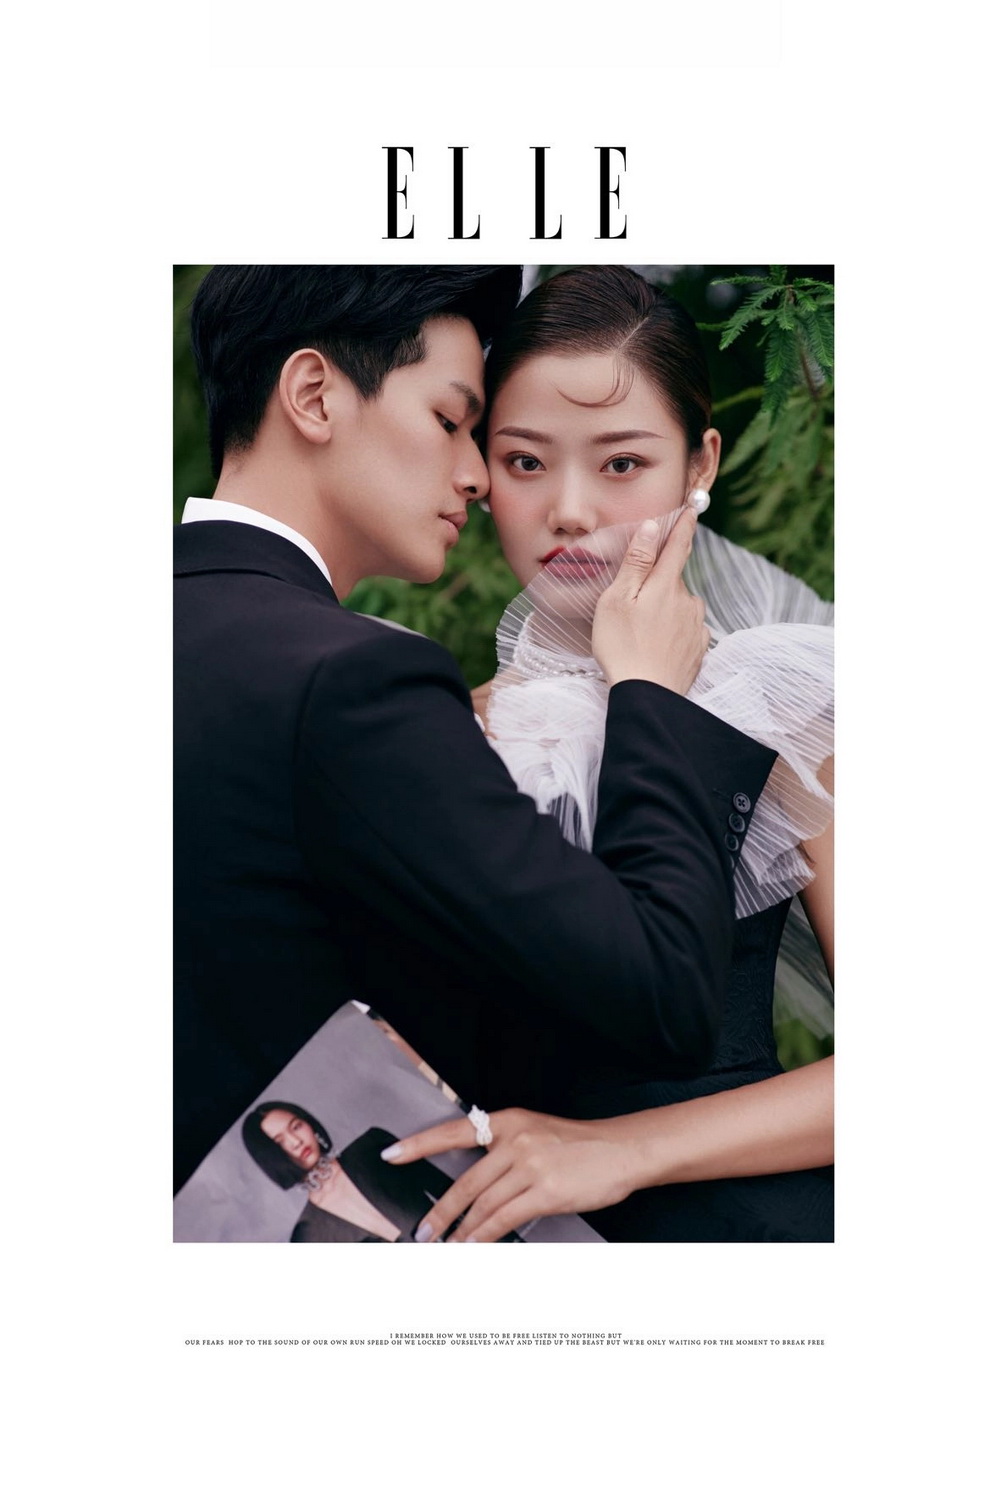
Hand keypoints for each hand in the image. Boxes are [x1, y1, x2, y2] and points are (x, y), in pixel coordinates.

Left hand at [383, 1107, 635, 1242]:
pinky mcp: (546, 1190)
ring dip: (460, 1230)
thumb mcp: (535, 1133)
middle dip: (441, 1211)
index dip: (419, 1145)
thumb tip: (472, 1183)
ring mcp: (530, 1165)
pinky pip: (505, 1218)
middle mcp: (515, 1139)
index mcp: (508, 1121)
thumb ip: (503, 1151)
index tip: (393, 1156)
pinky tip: (474, 1245)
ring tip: (445, 1246)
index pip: (454, 1131)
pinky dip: (485, 1236)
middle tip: (423, 1231)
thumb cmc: (578, 1145)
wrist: (620, 1150)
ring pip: (483, 1205)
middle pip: (466, 1182)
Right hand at [591, 510, 708, 694]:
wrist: (647, 696)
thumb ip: (637, 562)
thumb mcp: (617, 600)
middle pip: (673, 580)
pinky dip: (673, 631)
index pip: (678, 546)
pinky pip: (686, 628)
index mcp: (666, 585)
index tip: (691, 509)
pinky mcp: (699, 648)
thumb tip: (653, 528)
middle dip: (657, 584)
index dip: (684, 525)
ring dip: (665, 609)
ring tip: (641, 632)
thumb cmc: (622, 647)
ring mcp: (696, 625)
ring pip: (680, 605)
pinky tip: (656, 646)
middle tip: (632, 606)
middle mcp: (687, 601)